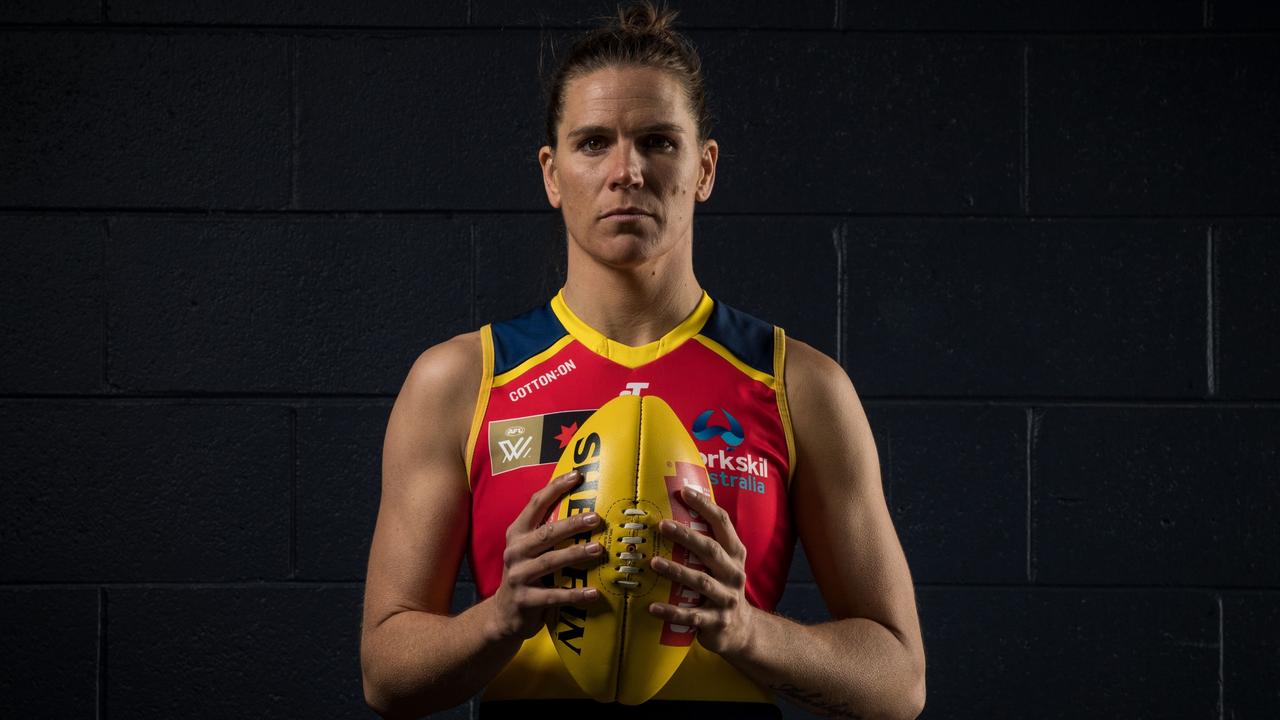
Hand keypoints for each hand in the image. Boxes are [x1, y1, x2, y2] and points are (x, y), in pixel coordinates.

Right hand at [487, 469, 605, 641]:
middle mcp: (516, 551)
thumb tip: (586, 508)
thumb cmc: (527, 574)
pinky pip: (553, 595)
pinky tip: (593, 592)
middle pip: (545, 533)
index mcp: (518, 533)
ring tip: (598, 549)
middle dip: (571, 524)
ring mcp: (518, 576)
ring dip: (575, 554)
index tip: (578, 475)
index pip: (535, 504)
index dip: (555, 488)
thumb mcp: (531, 549)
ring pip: (549, 561)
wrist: (503, 613)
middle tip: (596, 518)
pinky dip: (574, 594)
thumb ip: (549, 531)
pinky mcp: (525, 600)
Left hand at [646, 485, 755, 657]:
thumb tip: (674, 509)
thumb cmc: (722, 587)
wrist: (742, 629)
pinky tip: (652, 607)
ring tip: (653, 563)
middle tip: (662, 525)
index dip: (705, 506)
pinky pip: (691, 616)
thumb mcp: (723, 564)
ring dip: (676, 571)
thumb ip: (707, 542)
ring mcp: (727, 598)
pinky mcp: (716, 622)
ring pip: (700, 582)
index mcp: (735, 554)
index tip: (684, 492)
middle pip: (711, 550)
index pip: (723, 523)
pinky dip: (671, 612)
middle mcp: (734, 573)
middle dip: (687, 536)